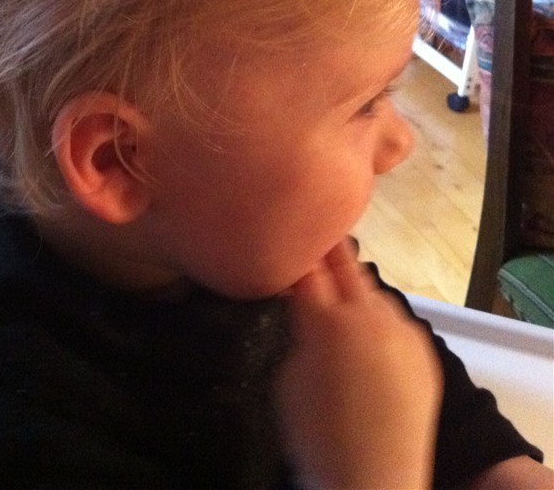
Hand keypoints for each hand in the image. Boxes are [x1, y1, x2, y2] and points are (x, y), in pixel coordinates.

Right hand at [275, 239, 443, 489]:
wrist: (373, 485)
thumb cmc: (315, 438)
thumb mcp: (287, 380)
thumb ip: (298, 332)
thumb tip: (303, 306)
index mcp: (326, 322)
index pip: (308, 268)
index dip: (296, 256)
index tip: (287, 250)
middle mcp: (368, 317)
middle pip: (347, 264)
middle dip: (329, 254)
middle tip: (314, 244)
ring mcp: (402, 332)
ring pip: (374, 290)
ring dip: (356, 289)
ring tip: (342, 302)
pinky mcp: (424, 351)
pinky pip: (396, 319)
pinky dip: (379, 319)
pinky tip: (369, 338)